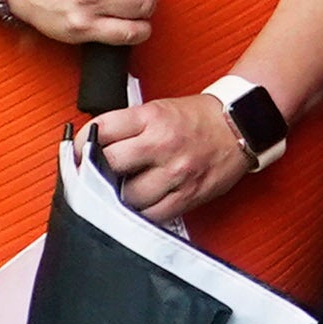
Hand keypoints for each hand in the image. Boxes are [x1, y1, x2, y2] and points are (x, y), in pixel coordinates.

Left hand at [92, 91, 251, 223]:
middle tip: (98, 173)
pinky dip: (141, 211)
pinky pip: (150, 214)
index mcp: (152, 117)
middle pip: (109, 165)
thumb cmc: (198, 118)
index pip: (100, 131)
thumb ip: (126, 127)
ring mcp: (176, 172)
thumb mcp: (159, 109)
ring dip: (121, 194)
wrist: (242, 126)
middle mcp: (163, 144)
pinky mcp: (187, 195)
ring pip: (127, 196)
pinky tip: (143, 200)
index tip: (80, 152)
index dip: (81, 144)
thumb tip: (90, 149)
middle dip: (99, 171)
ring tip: (126, 186)